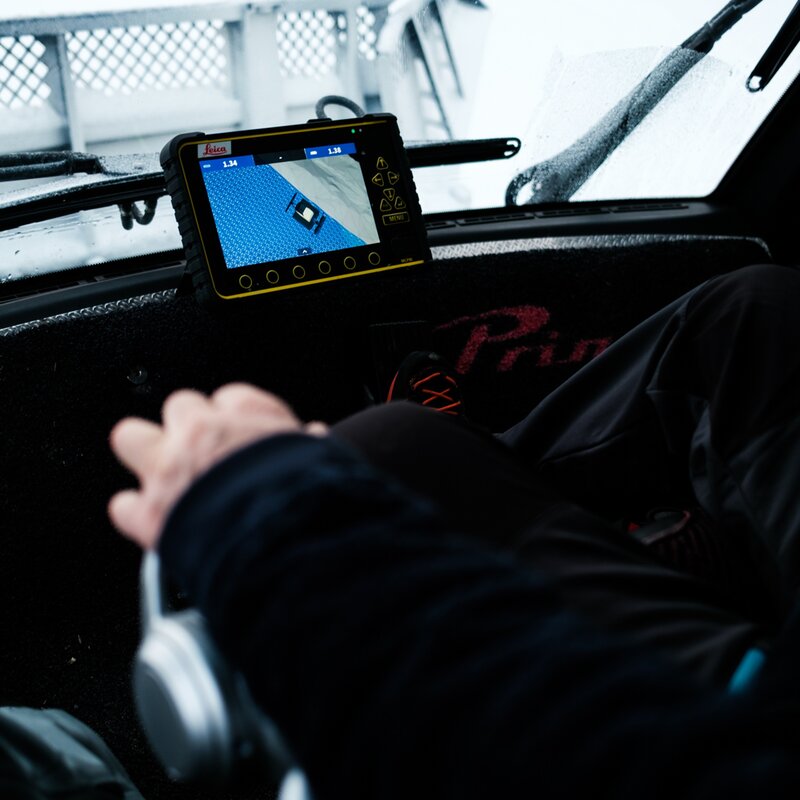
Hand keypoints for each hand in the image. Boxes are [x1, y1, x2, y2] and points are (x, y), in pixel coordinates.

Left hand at [108, 383, 326, 549]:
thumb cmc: (303, 494)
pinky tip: (154, 522)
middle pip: (179, 407)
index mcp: (243, 415)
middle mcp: (199, 434)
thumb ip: (305, 444)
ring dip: (145, 454)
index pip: (231, 398)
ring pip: (130, 437)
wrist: (277, 538)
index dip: (236, 420)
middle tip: (205, 452)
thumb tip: (313, 438)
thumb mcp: (319, 456)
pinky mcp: (148, 514)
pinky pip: (123, 505)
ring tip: (164, 474)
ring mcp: (166, 471)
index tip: (242, 436)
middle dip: (188, 428)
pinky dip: (137, 514)